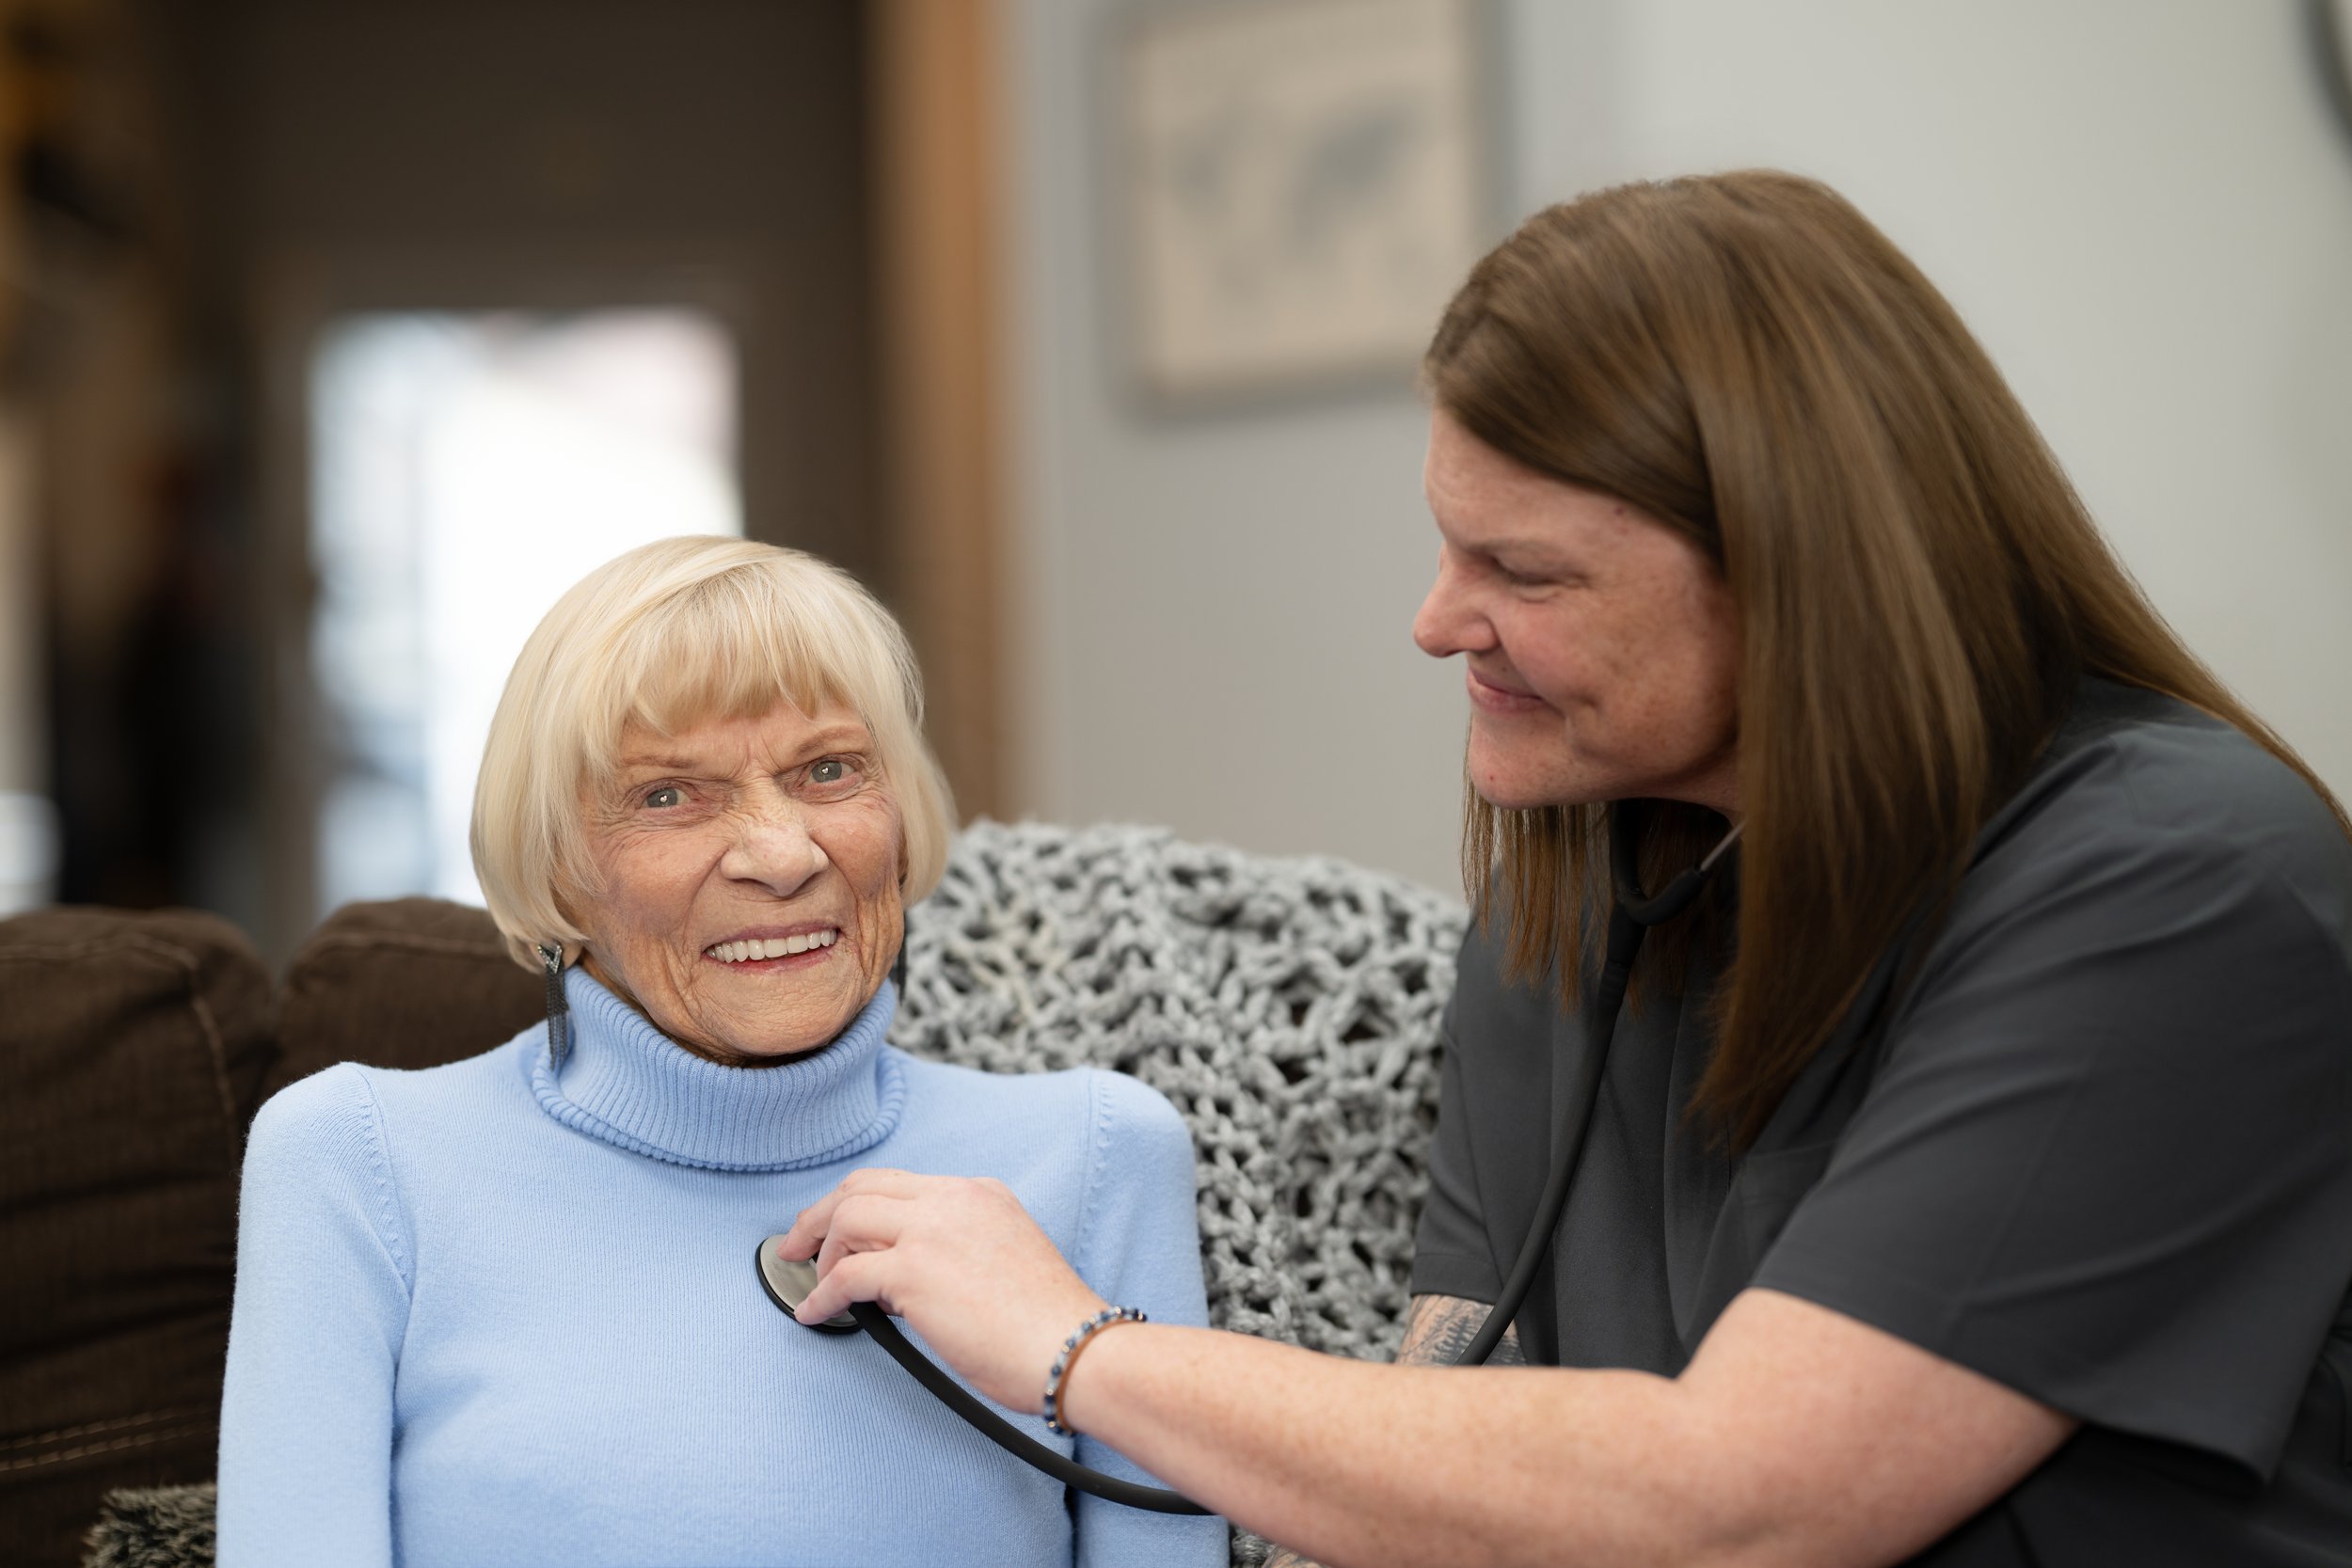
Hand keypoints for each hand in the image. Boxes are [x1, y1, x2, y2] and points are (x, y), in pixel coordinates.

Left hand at [776, 1169, 1109, 1412]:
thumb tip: (897, 1281)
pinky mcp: (913, 1270)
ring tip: (815, 1285)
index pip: (899, 1183)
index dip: (856, 1205)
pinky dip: (820, 1295)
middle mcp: (954, 1199)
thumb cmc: (1047, 1325)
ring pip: (846, 1218)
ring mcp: (932, 1230)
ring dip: (820, 1253)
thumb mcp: (1004, 1258)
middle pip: (861, 1187)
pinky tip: (814, 1313)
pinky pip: (842, 1276)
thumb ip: (956, 1250)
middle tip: (795, 1245)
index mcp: (979, 1193)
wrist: (1075, 1348)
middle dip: (819, 1215)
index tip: (833, 1229)